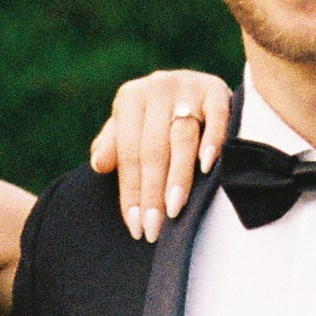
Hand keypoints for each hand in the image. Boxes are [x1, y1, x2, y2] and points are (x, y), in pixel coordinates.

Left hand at [89, 70, 232, 242]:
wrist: (197, 88)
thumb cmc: (156, 118)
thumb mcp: (130, 127)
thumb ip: (113, 145)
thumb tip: (98, 164)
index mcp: (130, 97)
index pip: (128, 152)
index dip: (131, 191)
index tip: (136, 226)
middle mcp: (156, 87)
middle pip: (153, 149)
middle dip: (152, 193)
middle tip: (154, 228)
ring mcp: (188, 86)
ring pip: (182, 137)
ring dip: (178, 176)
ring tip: (175, 208)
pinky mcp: (216, 89)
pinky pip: (217, 117)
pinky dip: (213, 141)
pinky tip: (207, 166)